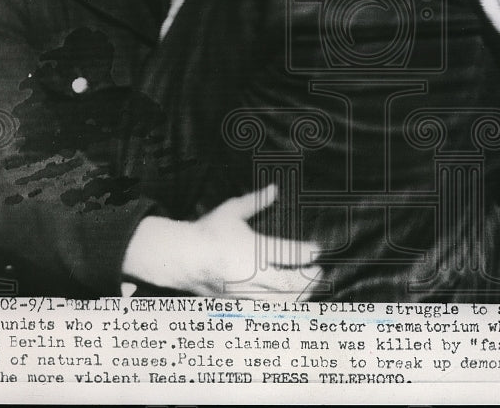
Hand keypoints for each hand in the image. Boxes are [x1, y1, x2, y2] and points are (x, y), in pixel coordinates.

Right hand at [122, 183, 320, 298]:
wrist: (179, 258)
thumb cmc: (206, 232)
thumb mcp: (231, 211)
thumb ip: (255, 201)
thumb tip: (274, 189)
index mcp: (253, 249)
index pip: (289, 253)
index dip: (307, 252)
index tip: (318, 250)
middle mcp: (251, 273)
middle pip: (290, 282)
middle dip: (309, 278)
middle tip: (320, 272)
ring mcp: (244, 292)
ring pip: (279, 300)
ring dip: (299, 295)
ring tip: (310, 287)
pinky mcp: (236, 303)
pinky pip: (264, 309)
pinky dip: (281, 307)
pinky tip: (289, 302)